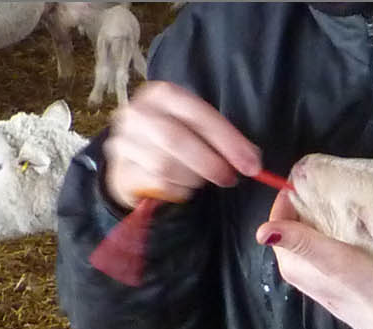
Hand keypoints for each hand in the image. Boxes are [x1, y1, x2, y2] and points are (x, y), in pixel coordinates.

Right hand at [104, 81, 262, 209]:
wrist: (135, 156)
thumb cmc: (177, 137)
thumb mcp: (198, 127)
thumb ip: (223, 139)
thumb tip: (251, 159)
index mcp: (162, 94)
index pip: (198, 114)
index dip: (228, 141)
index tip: (251, 164)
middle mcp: (138, 112)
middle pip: (175, 139)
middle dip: (210, 163)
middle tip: (230, 178)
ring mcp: (124, 140)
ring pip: (164, 165)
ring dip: (193, 178)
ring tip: (202, 179)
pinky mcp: (120, 169)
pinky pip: (155, 183)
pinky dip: (178, 189)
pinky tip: (183, 186)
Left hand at [256, 190, 372, 328]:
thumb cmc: (371, 290)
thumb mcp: (336, 261)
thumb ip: (301, 243)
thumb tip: (260, 230)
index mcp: (293, 264)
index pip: (279, 217)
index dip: (293, 194)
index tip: (316, 175)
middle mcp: (302, 270)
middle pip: (298, 225)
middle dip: (312, 204)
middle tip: (337, 185)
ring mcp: (323, 275)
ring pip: (317, 235)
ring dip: (329, 217)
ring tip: (350, 201)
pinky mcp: (343, 279)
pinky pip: (333, 246)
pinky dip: (341, 232)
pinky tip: (361, 227)